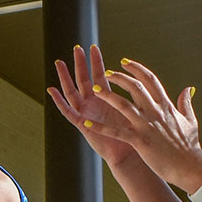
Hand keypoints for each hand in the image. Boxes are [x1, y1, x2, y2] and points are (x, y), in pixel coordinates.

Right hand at [47, 45, 136, 166]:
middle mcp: (94, 104)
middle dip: (80, 63)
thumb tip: (150, 83)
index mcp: (106, 98)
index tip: (94, 47)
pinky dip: (59, 101)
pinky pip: (67, 112)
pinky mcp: (82, 125)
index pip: (99, 75)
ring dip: (65, 77)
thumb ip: (138, 95)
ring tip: (59, 62)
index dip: (96, 62)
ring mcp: (86, 113)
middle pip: (83, 79)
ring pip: (72, 91)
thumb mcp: (137, 110)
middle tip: (77, 47)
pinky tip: (51, 90)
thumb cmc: (134, 134)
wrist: (130, 155)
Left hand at [88, 56, 201, 190]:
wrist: (190, 167)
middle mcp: (155, 112)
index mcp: (166, 106)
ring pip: (123, 104)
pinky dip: (100, 128)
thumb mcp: (190, 120)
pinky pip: (116, 132)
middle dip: (120, 77)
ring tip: (95, 88)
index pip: (150, 80)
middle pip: (135, 87)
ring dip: (107, 95)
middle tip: (108, 72)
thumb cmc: (190, 146)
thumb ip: (185, 102)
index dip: (137, 69)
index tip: (125, 62)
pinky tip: (86, 124)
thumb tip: (188, 88)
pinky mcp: (139, 141)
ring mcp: (146, 126)